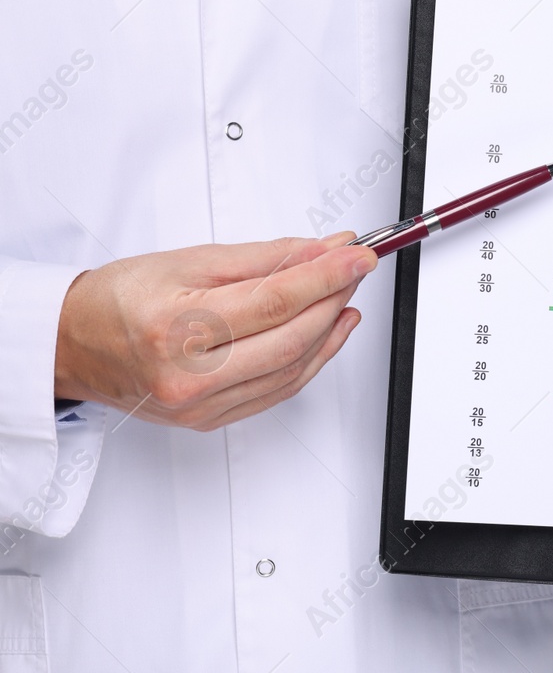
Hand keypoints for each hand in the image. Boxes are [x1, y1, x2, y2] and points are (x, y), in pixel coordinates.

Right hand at [54, 234, 378, 430]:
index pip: (276, 300)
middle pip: (291, 337)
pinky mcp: (209, 420)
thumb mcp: (189, 260)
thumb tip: (322, 251)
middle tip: (356, 268)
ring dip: (330, 329)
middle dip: (335, 297)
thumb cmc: (119, 299)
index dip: (327, 275)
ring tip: (346, 294)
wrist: (72, 345)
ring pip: (293, 368)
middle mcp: (188, 375)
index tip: (359, 254)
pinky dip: (311, 360)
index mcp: (177, 328)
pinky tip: (327, 332)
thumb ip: (263, 259)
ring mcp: (200, 405)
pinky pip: (278, 390)